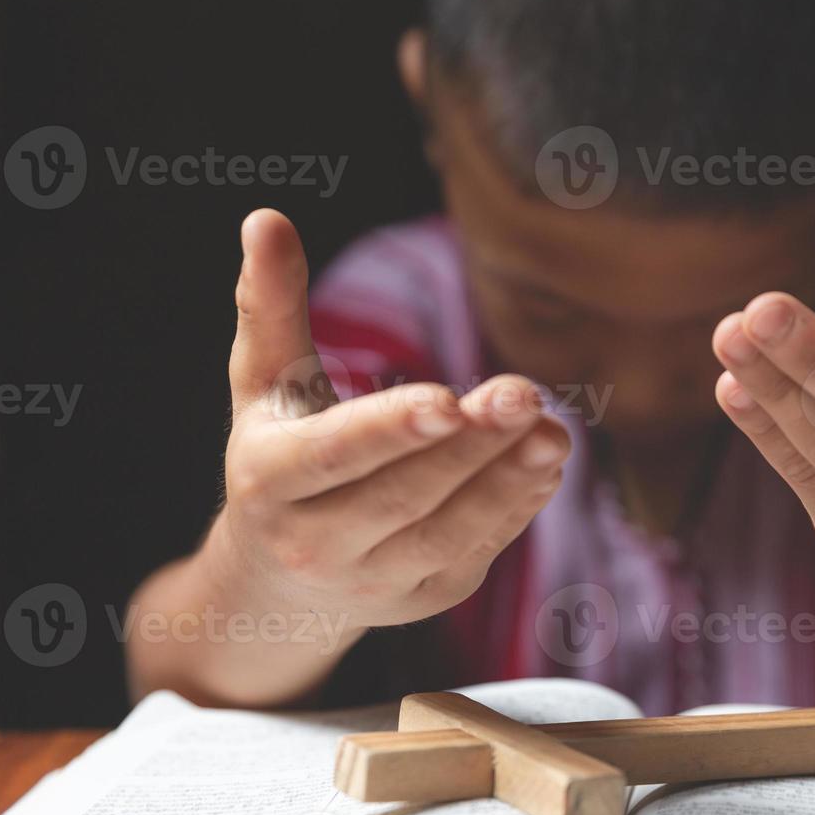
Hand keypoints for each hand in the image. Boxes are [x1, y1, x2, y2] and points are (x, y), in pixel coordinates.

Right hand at [212, 210, 569, 628]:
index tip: (447, 398)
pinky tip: (546, 462)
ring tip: (552, 431)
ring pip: (448, 531)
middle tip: (524, 393)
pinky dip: (516, 509)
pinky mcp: (424, 597)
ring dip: (506, 481)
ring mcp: (373, 580)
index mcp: (271, 483)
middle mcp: (316, 543)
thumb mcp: (262, 385)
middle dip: (468, 446)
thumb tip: (266, 217)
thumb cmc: (276, 457)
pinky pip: (476, 552)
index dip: (391, 430)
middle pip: (402, 494)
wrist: (275, 583)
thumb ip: (270, 307)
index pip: (334, 456)